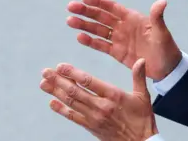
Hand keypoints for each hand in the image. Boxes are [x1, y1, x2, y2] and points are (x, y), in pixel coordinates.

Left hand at [40, 58, 157, 140]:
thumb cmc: (142, 120)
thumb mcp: (143, 96)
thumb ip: (139, 77)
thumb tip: (141, 60)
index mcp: (113, 96)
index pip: (88, 81)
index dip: (72, 73)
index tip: (61, 66)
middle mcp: (101, 106)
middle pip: (75, 91)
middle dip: (58, 80)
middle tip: (46, 72)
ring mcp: (94, 117)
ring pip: (71, 102)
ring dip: (56, 92)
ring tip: (44, 84)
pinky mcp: (91, 127)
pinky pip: (73, 117)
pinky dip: (61, 110)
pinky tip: (52, 103)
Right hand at [67, 0, 181, 79]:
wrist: (167, 69)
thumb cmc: (167, 48)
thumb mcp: (162, 33)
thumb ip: (158, 18)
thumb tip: (161, 2)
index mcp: (133, 18)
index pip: (113, 7)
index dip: (99, 2)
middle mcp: (124, 26)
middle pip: (101, 16)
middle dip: (86, 11)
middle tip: (70, 7)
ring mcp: (119, 39)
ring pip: (98, 30)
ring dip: (84, 25)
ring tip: (69, 21)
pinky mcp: (117, 52)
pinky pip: (102, 45)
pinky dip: (91, 41)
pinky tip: (79, 37)